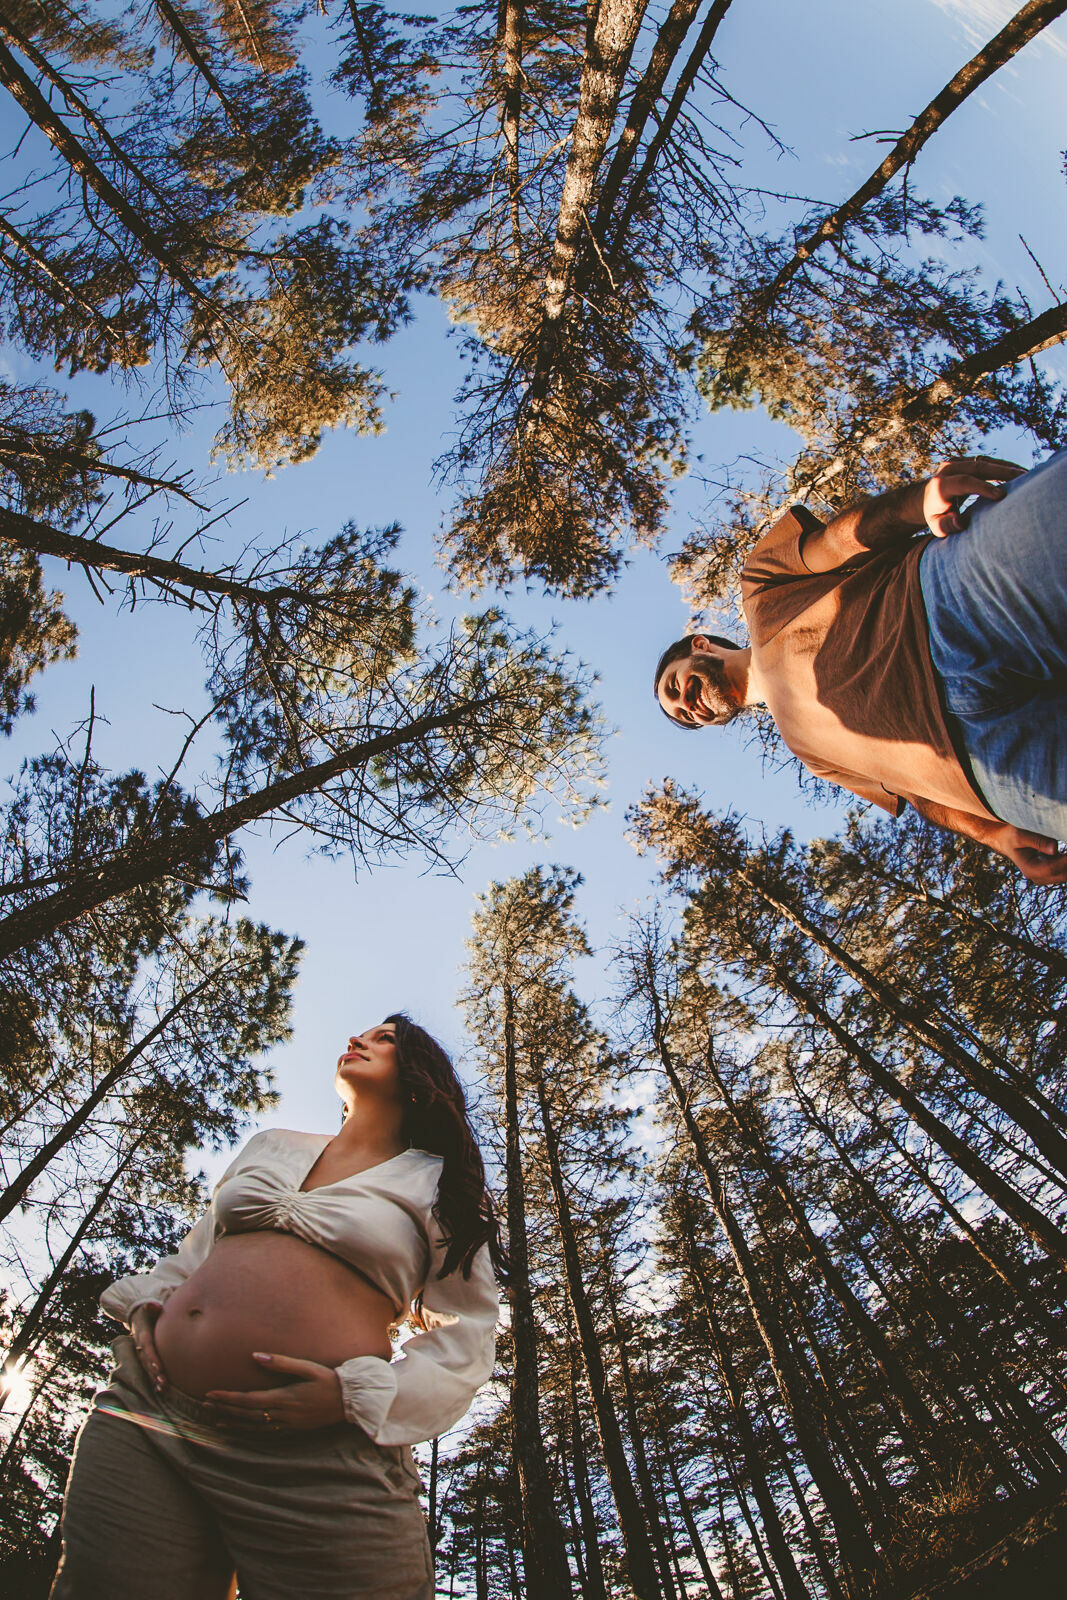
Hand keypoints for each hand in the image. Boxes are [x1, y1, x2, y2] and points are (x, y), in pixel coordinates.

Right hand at [129, 1301, 166, 1393]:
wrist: (139, 1316)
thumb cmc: (150, 1311)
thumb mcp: (150, 1307)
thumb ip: (153, 1307)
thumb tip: (150, 1305)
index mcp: (142, 1332)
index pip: (146, 1346)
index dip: (152, 1357)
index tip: (159, 1367)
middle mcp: (139, 1344)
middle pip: (145, 1360)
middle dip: (153, 1372)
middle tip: (163, 1382)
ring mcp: (140, 1351)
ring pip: (145, 1366)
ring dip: (153, 1378)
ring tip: (162, 1388)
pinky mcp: (144, 1356)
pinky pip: (147, 1368)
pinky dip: (153, 1378)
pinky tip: (160, 1388)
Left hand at [205, 1353, 345, 1432]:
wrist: (349, 1401)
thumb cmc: (329, 1380)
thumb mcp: (307, 1367)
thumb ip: (280, 1362)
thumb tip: (255, 1356)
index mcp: (284, 1397)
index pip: (248, 1399)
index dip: (228, 1398)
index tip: (210, 1394)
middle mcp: (282, 1414)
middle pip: (246, 1414)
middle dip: (224, 1409)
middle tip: (204, 1405)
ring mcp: (286, 1424)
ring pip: (252, 1425)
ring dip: (232, 1422)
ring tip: (214, 1418)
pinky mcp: (291, 1429)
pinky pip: (264, 1432)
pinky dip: (247, 1430)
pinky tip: (238, 1428)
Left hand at [921, 455, 1023, 537]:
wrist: (926, 499)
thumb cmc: (936, 516)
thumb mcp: (937, 526)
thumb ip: (947, 526)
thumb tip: (959, 521)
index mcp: (941, 485)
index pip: (964, 482)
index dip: (983, 488)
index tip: (1001, 495)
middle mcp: (948, 469)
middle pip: (978, 467)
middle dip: (1002, 472)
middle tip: (1023, 477)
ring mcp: (957, 462)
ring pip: (985, 461)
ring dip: (1006, 467)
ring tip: (1026, 474)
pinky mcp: (965, 460)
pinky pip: (986, 461)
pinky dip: (1002, 466)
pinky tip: (1018, 472)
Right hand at [992, 824, 1066, 884]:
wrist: (1008, 842)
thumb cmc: (1012, 837)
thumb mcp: (1020, 835)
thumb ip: (1037, 841)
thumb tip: (1055, 848)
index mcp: (1029, 869)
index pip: (1051, 868)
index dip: (1065, 860)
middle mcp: (1038, 877)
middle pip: (1062, 874)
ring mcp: (1046, 876)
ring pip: (1066, 874)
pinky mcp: (1052, 872)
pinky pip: (1065, 869)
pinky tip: (1066, 851)